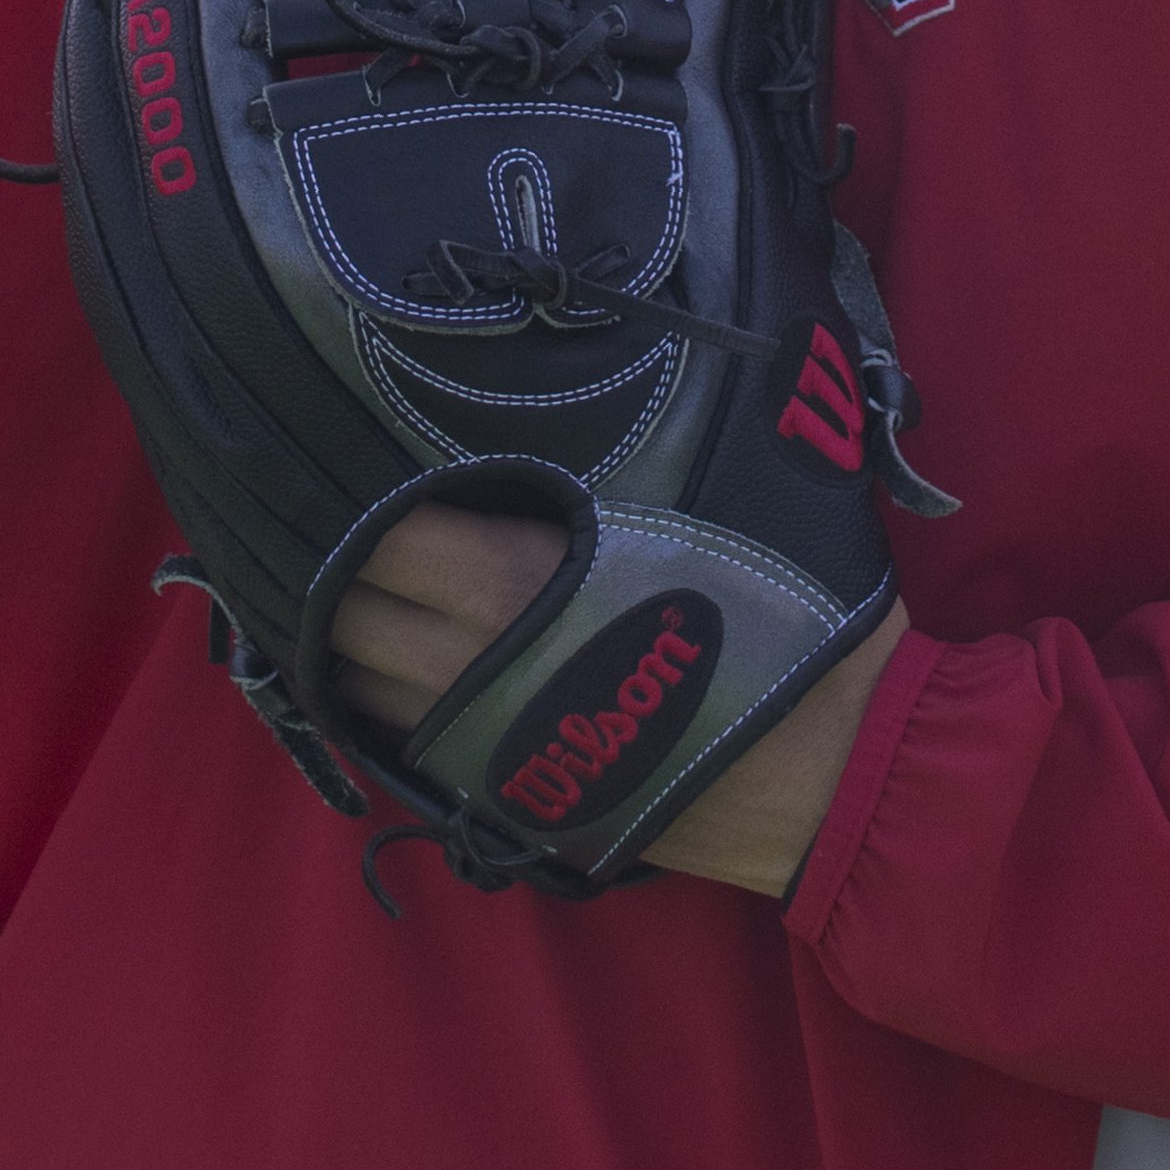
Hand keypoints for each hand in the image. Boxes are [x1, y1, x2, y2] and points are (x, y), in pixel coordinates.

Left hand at [331, 500, 909, 897]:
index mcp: (514, 581)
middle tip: (342, 518)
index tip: (349, 457)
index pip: (381, 535)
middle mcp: (473, 662)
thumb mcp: (715, 505)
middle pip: (350, 612)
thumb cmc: (781, 621)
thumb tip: (582, 372)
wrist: (832, 771)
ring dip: (351, 635)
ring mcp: (480, 741)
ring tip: (358, 585)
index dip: (354, 499)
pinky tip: (397, 661)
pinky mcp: (501, 797)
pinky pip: (399, 742)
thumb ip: (626, 453)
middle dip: (337, 568)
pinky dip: (382, 698)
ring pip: (359, 682)